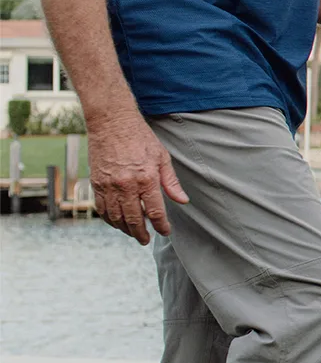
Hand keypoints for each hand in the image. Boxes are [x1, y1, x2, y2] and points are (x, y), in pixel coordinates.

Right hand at [86, 110, 188, 244]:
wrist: (112, 123)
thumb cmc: (140, 138)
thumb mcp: (162, 157)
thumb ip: (170, 182)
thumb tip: (182, 200)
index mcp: (146, 179)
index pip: (155, 211)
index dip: (161, 225)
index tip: (165, 232)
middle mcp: (126, 185)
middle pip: (134, 218)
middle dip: (141, 233)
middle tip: (146, 239)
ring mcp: (109, 185)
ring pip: (116, 217)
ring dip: (125, 229)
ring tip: (133, 233)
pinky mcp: (96, 183)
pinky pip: (101, 208)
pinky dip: (109, 219)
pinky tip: (117, 222)